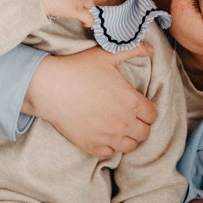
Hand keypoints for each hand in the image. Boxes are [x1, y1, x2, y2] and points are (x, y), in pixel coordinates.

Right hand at [22, 45, 155, 158]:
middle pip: (144, 133)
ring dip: (127, 137)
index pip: (152, 115)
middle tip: (128, 116)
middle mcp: (123, 123)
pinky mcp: (92, 146)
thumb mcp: (106, 55)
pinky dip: (109, 146)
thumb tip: (150, 48)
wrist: (49, 87)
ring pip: (129, 146)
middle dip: (139, 125)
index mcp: (131, 101)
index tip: (137, 105)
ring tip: (117, 127)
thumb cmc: (78, 68)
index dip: (146, 110)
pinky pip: (109, 154)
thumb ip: (133, 50)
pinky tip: (103, 134)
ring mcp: (108, 137)